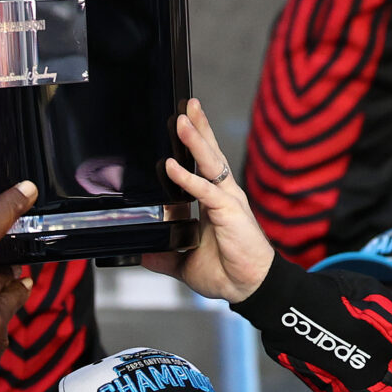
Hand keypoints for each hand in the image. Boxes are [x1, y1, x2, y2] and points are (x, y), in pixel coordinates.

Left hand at [147, 100, 273, 303]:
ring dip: (195, 140)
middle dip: (198, 128)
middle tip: (187, 104)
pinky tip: (171, 166)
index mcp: (215, 201)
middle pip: (210, 154)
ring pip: (210, 163)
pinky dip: (187, 178)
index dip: (192, 145)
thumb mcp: (184, 263)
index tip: (180, 122)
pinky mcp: (229, 212)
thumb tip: (143, 253)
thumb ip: (164, 255)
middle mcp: (223, 195)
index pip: (203, 164)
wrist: (248, 288)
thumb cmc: (225, 272)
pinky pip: (205, 191)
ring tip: (181, 119)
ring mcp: (228, 201)